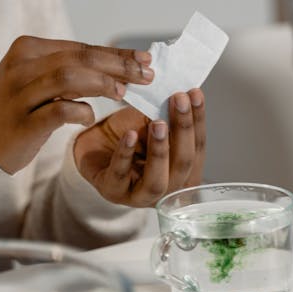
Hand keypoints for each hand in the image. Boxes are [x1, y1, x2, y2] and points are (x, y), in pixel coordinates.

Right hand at [0, 35, 153, 173]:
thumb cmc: (18, 109)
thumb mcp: (39, 81)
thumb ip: (71, 71)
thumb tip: (119, 66)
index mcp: (28, 50)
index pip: (81, 48)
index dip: (116, 54)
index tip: (145, 60)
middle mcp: (22, 66)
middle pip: (79, 59)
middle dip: (118, 66)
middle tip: (146, 75)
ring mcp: (20, 94)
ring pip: (69, 78)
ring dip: (102, 84)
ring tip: (123, 93)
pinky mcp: (23, 122)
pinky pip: (59, 111)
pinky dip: (80, 111)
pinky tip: (90, 116)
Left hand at [73, 89, 205, 207]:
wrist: (94, 145)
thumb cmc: (128, 136)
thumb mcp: (152, 122)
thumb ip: (169, 116)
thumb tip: (186, 95)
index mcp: (184, 173)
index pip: (198, 148)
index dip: (198, 121)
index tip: (194, 94)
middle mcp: (168, 190)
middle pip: (183, 164)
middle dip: (183, 131)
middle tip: (179, 101)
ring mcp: (141, 196)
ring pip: (157, 180)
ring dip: (160, 151)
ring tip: (158, 123)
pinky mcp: (114, 192)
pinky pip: (121, 175)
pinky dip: (126, 154)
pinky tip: (129, 135)